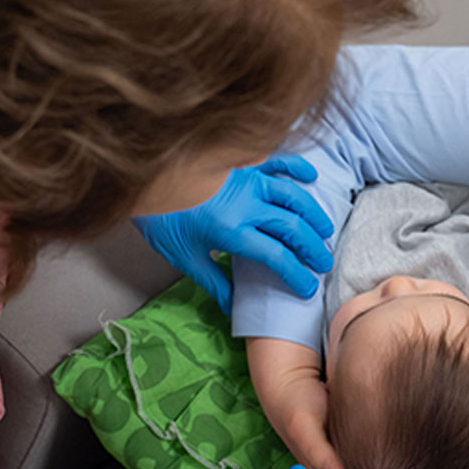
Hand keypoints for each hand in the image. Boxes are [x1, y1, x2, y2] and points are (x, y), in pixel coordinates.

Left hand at [133, 156, 333, 312]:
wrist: (143, 177)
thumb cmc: (162, 219)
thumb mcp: (185, 258)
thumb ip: (214, 282)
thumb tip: (232, 307)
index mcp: (232, 232)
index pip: (277, 257)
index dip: (297, 276)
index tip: (307, 289)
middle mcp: (246, 205)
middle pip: (293, 229)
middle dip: (314, 249)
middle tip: (324, 264)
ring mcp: (247, 180)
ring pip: (293, 197)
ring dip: (314, 215)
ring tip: (325, 232)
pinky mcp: (242, 164)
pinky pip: (277, 161)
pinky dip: (297, 168)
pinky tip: (311, 177)